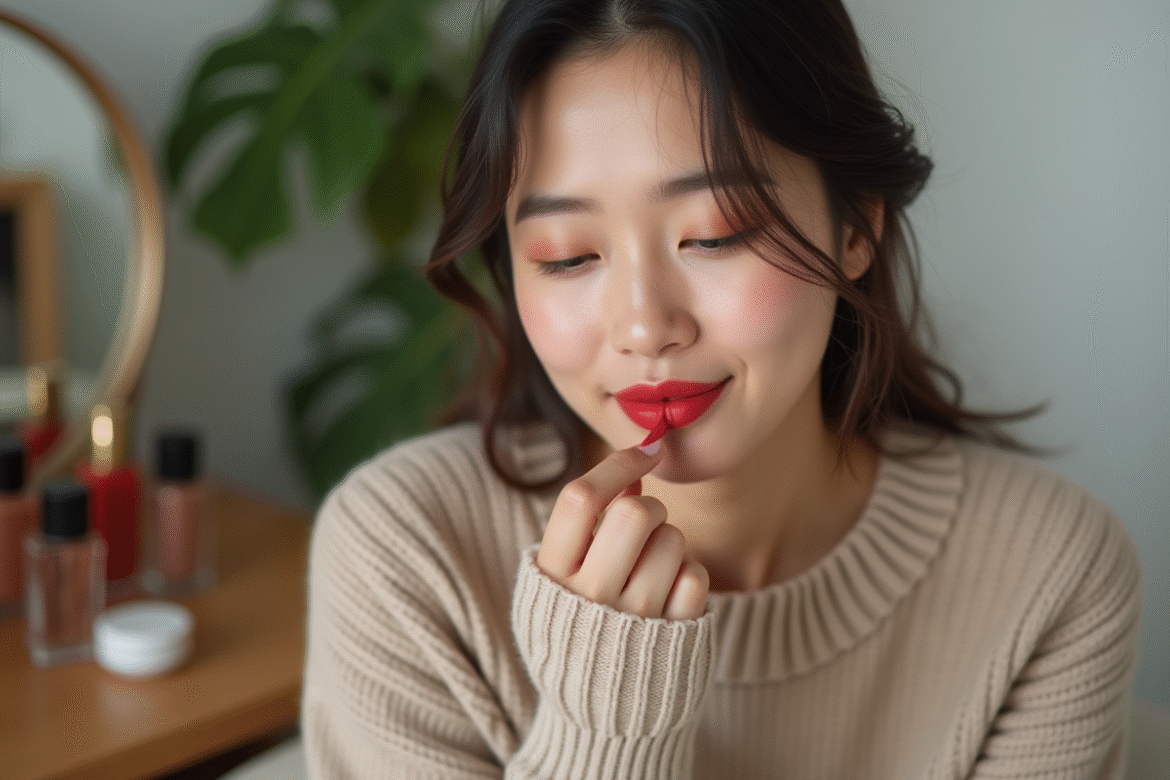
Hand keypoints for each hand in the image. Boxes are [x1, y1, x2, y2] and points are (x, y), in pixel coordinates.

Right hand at [536, 444, 708, 619]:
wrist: (598, 716)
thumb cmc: (579, 628)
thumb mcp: (560, 581)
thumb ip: (583, 529)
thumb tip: (633, 474)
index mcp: (552, 574)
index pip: (580, 497)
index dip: (618, 464)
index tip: (645, 454)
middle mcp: (590, 595)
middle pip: (635, 513)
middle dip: (650, 507)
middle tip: (645, 527)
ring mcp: (634, 617)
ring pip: (673, 540)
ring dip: (670, 544)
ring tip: (652, 569)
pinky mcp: (673, 635)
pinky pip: (695, 575)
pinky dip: (688, 574)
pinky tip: (669, 592)